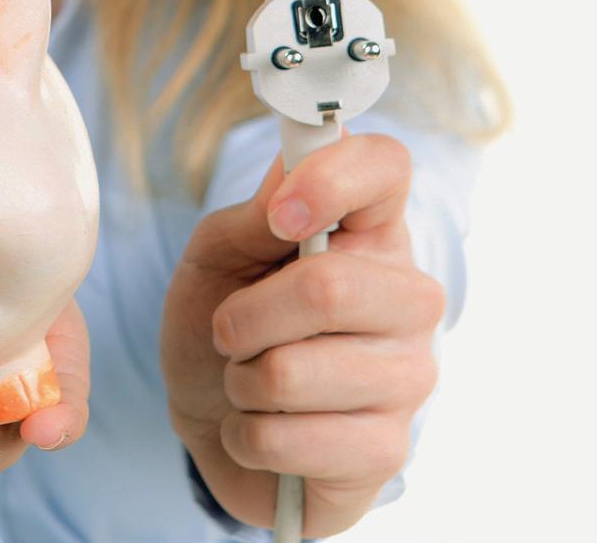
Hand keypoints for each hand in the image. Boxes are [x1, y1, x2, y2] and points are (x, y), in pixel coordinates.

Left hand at [161, 135, 443, 537]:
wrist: (211, 419)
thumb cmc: (221, 325)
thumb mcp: (215, 261)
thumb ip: (251, 216)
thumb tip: (292, 169)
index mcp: (368, 236)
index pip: (386, 168)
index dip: (330, 179)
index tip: (280, 216)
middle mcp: (407, 301)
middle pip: (329, 288)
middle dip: (242, 318)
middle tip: (230, 332)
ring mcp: (407, 378)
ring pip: (290, 373)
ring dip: (240, 382)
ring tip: (250, 384)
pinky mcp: (386, 451)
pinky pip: (286, 440)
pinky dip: (246, 436)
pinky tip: (264, 430)